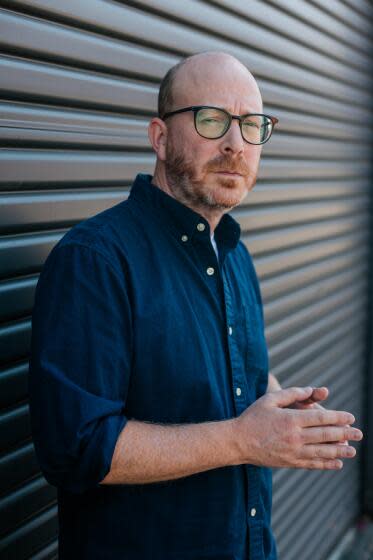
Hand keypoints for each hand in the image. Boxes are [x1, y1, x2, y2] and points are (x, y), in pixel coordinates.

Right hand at [234, 386, 362, 469]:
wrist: (238, 442)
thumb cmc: (253, 417)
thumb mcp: (270, 400)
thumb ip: (291, 393)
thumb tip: (310, 389)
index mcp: (291, 419)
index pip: (320, 418)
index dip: (337, 418)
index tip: (350, 417)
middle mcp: (294, 437)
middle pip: (325, 435)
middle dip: (344, 434)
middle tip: (359, 434)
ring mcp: (293, 451)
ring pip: (322, 452)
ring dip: (339, 451)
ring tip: (352, 450)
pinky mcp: (290, 462)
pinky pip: (312, 464)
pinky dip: (326, 464)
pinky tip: (337, 463)